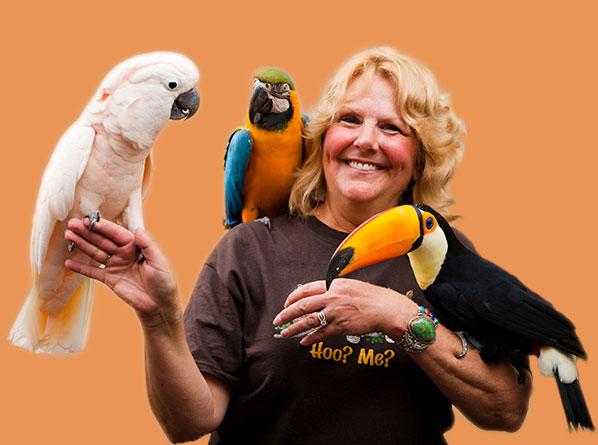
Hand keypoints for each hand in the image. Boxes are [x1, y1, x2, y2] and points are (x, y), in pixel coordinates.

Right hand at [64, 217, 179, 325]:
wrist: (159, 305)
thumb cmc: (164, 281)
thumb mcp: (158, 261)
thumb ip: (147, 245)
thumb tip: (138, 229)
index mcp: (136, 246)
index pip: (116, 233)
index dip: (103, 227)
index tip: (89, 220)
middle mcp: (124, 254)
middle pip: (103, 240)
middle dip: (88, 232)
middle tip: (72, 224)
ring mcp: (115, 266)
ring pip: (95, 252)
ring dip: (82, 244)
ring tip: (68, 236)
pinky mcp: (110, 279)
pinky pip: (93, 272)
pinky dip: (80, 268)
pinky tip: (68, 262)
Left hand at [273, 278, 418, 345]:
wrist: (386, 308)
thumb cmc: (371, 297)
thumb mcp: (349, 286)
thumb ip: (333, 289)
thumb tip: (318, 296)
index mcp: (333, 285)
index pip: (307, 289)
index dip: (293, 297)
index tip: (286, 304)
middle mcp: (333, 297)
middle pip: (303, 305)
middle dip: (287, 314)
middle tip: (278, 320)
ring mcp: (336, 312)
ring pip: (309, 321)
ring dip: (294, 328)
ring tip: (285, 333)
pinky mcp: (342, 326)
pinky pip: (322, 333)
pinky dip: (311, 338)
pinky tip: (304, 341)